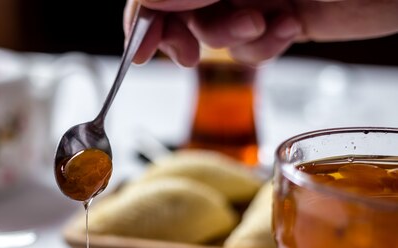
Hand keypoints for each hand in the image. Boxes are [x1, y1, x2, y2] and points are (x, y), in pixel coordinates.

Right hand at [124, 0, 397, 65]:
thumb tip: (139, 13)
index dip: (142, 20)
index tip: (141, 51)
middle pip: (178, 13)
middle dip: (187, 33)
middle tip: (188, 53)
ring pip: (214, 35)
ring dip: (233, 40)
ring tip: (261, 24)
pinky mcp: (280, 20)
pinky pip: (251, 50)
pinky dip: (264, 48)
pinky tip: (287, 28)